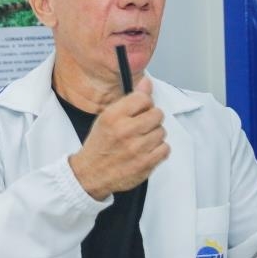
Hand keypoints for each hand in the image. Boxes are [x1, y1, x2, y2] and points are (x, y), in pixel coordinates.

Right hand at [68, 77, 169, 199]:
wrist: (90, 174)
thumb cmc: (100, 145)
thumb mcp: (108, 117)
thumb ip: (130, 100)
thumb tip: (147, 83)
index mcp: (114, 116)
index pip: (144, 98)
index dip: (145, 104)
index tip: (140, 111)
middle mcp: (125, 131)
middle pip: (157, 114)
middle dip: (152, 119)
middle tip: (142, 127)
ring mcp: (137, 148)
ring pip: (162, 131)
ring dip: (155, 135)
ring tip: (142, 141)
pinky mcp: (145, 164)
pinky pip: (165, 149)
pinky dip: (158, 150)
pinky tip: (147, 151)